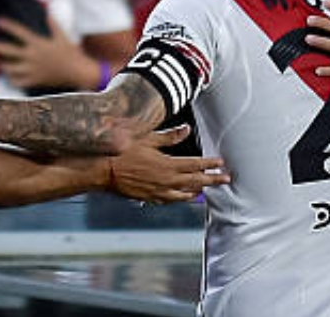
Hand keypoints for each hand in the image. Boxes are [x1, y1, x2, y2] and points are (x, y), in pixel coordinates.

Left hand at [0, 17, 97, 89]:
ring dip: (1, 64)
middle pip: (7, 51)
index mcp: (38, 43)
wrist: (77, 72)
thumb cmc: (70, 52)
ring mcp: (32, 70)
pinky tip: (10, 75)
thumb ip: (52, 23)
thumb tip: (45, 10)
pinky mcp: (34, 81)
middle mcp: (32, 57)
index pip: (19, 32)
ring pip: (9, 68)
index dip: (7, 25)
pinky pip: (17, 81)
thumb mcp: (62, 36)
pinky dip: (11, 78)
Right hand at [108, 124, 229, 202]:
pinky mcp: (150, 198)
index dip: (211, 164)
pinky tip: (185, 196)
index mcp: (168, 165)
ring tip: (208, 189)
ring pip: (185, 194)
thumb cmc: (124, 151)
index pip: (196, 165)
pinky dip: (181, 198)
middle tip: (226, 180)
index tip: (222, 163)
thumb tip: (186, 129)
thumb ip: (169, 136)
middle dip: (213, 180)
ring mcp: (159, 191)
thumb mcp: (148, 138)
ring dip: (198, 190)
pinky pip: (171, 200)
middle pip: (196, 181)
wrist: (104, 171)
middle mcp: (167, 181)